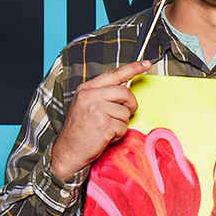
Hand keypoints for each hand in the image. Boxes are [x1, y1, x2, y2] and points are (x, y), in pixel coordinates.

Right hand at [50, 60, 149, 179]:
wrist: (68, 151)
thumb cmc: (79, 130)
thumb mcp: (85, 105)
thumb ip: (103, 94)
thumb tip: (124, 86)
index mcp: (87, 89)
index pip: (114, 74)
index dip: (133, 68)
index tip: (146, 64)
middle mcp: (90, 96)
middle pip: (125, 92)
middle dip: (130, 104)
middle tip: (123, 114)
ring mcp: (97, 110)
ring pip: (125, 112)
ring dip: (121, 123)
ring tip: (107, 129)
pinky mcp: (103, 125)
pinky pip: (123, 127)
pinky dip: (118, 135)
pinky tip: (106, 137)